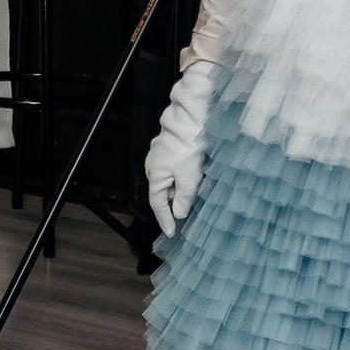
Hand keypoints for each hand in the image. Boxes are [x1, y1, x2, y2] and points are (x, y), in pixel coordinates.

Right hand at [145, 56, 214, 236]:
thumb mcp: (189, 176)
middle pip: (163, 192)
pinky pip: (174, 169)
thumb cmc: (189, 145)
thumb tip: (180, 214)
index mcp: (155, 175)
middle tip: (187, 214)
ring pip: (170, 180)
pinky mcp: (170, 147)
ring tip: (195, 193)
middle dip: (175, 204)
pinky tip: (196, 175)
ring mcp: (160, 155)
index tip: (172, 233)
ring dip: (181, 189)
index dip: (165, 220)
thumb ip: (185, 198)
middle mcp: (154, 165)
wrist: (192, 116)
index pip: (158, 204)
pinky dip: (183, 176)